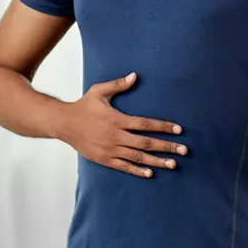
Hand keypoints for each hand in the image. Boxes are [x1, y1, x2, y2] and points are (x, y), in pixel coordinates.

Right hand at [59, 72, 187, 177]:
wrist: (64, 124)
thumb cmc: (83, 106)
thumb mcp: (99, 91)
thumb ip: (118, 84)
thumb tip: (135, 75)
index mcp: (117, 119)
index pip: (145, 124)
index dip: (163, 127)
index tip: (179, 129)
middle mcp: (116, 136)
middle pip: (146, 143)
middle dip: (167, 146)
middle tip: (184, 150)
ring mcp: (111, 150)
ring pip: (138, 157)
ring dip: (157, 161)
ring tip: (174, 164)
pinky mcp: (105, 159)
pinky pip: (124, 166)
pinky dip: (138, 170)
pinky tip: (151, 173)